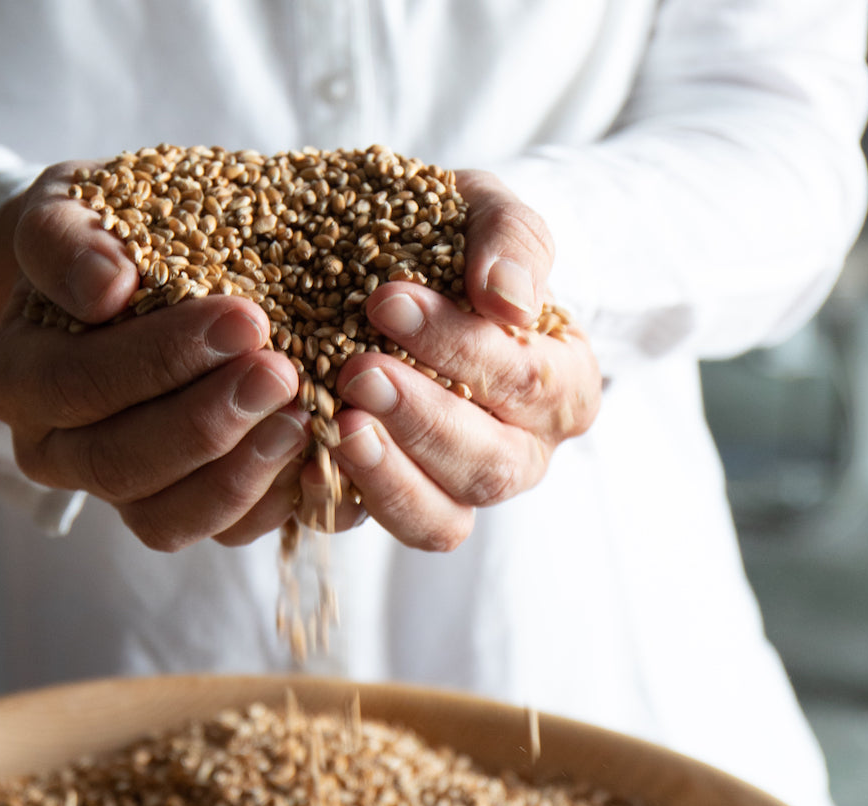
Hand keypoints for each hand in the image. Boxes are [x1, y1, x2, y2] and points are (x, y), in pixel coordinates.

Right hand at [0, 162, 310, 550]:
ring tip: (304, 419)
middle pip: (117, 463)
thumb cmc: (99, 236)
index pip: (77, 385)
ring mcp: (116, 492)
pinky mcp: (175, 513)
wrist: (125, 273)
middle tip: (281, 374)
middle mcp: (54, 451)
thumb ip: (68, 240)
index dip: (159, 360)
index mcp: (17, 378)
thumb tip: (107, 288)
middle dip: (205, 423)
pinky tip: (315, 455)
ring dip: (239, 474)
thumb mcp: (68, 208)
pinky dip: (270, 504)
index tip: (244, 319)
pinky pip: (217, 535)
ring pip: (164, 520)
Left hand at [301, 169, 601, 549]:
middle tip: (357, 372)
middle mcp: (522, 453)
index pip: (528, 381)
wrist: (399, 268)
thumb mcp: (486, 213)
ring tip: (338, 426)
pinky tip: (303, 466)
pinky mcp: (397, 508)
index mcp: (564, 386)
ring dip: (388, 477)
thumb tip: (509, 298)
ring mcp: (458, 491)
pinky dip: (341, 506)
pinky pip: (374, 530)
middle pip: (489, 466)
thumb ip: (511, 241)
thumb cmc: (455, 242)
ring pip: (441, 520)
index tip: (387, 300)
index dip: (460, 347)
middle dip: (421, 420)